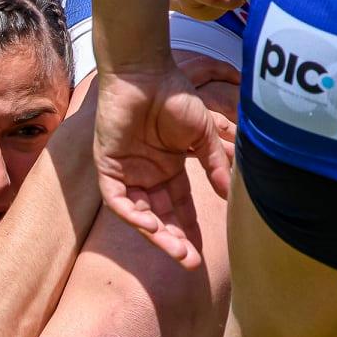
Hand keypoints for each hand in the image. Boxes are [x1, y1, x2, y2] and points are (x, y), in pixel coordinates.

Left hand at [92, 60, 231, 268]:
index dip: (190, 229)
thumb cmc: (174, 96)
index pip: (179, 207)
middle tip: (190, 262)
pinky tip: (151, 227)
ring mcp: (125, 171)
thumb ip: (214, 165)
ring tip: (176, 251)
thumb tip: (229, 195)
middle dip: (175, 240)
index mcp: (168, 168)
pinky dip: (133, 214)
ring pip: (139, 214)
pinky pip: (117, 199)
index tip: (203, 252)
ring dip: (156, 234)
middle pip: (160, 217)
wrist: (146, 73)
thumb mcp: (203, 135)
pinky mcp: (107, 166)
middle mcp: (146, 174)